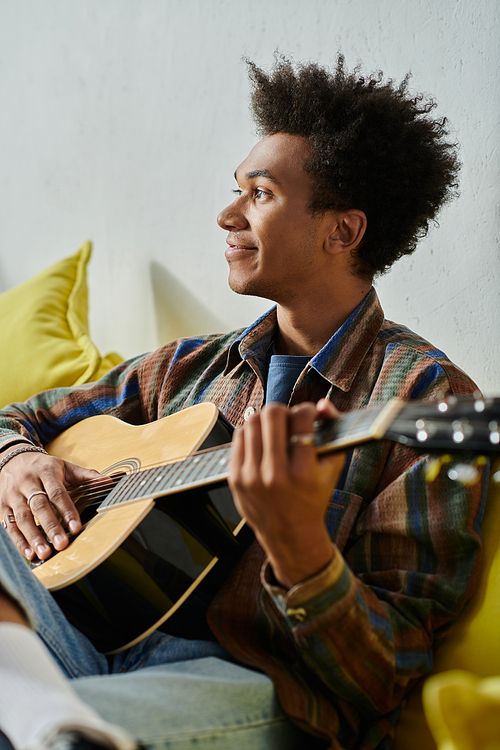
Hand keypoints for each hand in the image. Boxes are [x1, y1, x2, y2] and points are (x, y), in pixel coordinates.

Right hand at [0, 450, 100, 560]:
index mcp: (46, 471)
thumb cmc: (43, 466)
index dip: (67, 510)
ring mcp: (13, 495)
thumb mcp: (65, 466)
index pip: (57, 493)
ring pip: (22, 517)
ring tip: (44, 553)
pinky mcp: (3, 506)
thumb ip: (86, 475)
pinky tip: (29, 553)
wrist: (13, 458)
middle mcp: (27, 482)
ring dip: (33, 537)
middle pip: (39, 506)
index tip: (76, 527)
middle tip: (61, 544)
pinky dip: (18, 541)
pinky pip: (9, 525)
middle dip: (50, 526)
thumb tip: (109, 481)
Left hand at [228, 399, 345, 587]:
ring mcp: (250, 477)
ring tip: (274, 430)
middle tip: (288, 419)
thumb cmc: (315, 497)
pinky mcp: (235, 479)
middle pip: (272, 414)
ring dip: (265, 420)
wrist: (290, 535)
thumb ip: (333, 431)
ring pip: (251, 422)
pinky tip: (261, 442)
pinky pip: (239, 438)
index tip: (308, 415)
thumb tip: (323, 403)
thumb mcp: (332, 468)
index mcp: (303, 473)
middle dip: (283, 410)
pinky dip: (251, 433)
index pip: (301, 418)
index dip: (307, 410)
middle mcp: (274, 475)